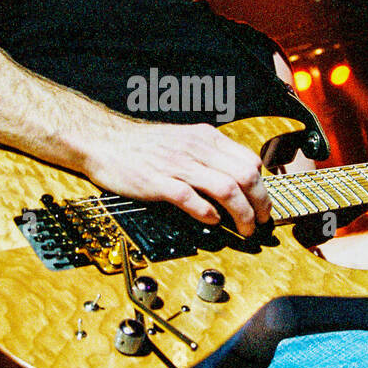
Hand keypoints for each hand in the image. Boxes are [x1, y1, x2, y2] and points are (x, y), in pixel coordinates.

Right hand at [79, 116, 270, 236]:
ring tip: (245, 229)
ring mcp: (178, 165)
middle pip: (245, 176)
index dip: (263, 187)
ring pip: (226, 188)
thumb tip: (236, 179)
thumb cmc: (143, 146)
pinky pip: (191, 198)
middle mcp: (196, 149)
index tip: (263, 205)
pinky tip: (212, 221)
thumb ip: (210, 157)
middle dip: (260, 204)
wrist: (104, 141)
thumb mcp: (184, 141)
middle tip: (261, 223)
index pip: (249, 161)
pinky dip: (207, 213)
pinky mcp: (158, 182)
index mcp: (205, 138)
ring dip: (242, 214)